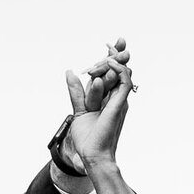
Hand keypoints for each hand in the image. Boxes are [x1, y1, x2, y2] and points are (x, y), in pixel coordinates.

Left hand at [61, 40, 132, 169]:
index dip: (113, 58)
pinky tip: (109, 63)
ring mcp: (119, 100)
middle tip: (120, 38)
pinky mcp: (120, 103)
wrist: (93, 154)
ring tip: (110, 48)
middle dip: (120, 53)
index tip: (110, 43)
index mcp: (108, 99)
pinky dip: (118, 70)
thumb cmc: (88, 138)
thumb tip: (70, 72)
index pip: (112, 74)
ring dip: (117, 59)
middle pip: (120, 71)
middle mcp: (116, 98)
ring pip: (122, 73)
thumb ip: (76, 91)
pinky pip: (124, 81)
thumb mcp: (79, 109)